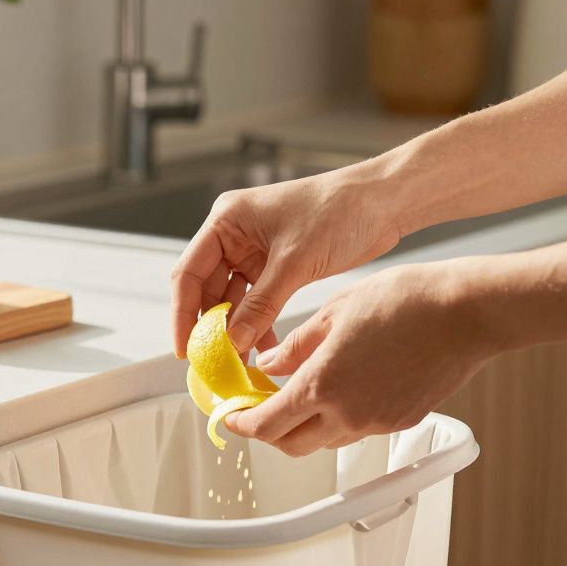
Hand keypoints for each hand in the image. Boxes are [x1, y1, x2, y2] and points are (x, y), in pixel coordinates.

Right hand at [170, 164, 405, 357]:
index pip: (189, 273)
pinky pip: (258, 301)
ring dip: (237, 330)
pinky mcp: (277, 264)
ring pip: (233, 299)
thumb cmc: (339, 210)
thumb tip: (234, 342)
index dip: (183, 314)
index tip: (185, 349)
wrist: (383, 202)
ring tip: (241, 362)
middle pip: (208, 289)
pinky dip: (259, 324)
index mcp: (227, 220)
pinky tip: (265, 348)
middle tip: (214, 363)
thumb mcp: (294, 262)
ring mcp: (255, 250)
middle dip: (211, 327)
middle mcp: (235, 234)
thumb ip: (261, 305)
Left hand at [226, 262, 500, 456]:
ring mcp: (377, 423)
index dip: (241, 424)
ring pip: (325, 440)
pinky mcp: (401, 422)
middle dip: (269, 432)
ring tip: (304, 391)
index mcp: (322, 385)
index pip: (265, 425)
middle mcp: (347, 414)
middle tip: (260, 408)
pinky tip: (346, 386)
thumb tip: (269, 365)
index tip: (231, 417)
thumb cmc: (406, 300)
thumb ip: (295, 346)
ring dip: (306, 426)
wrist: (465, 312)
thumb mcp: (334, 311)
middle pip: (290, 445)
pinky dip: (341, 417)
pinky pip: (358, 429)